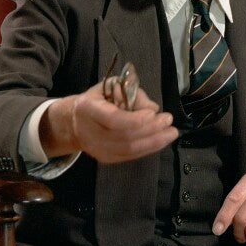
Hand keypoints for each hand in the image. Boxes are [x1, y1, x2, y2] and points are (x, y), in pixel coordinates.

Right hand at [39, 81, 177, 162]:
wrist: (75, 121)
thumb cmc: (97, 99)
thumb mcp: (111, 87)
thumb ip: (131, 94)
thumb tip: (153, 108)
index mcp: (88, 109)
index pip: (113, 119)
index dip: (135, 119)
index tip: (154, 114)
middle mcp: (89, 132)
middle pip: (124, 137)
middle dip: (151, 130)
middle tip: (168, 121)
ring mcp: (96, 149)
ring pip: (129, 150)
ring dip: (154, 142)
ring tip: (170, 133)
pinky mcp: (105, 158)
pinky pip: (130, 156)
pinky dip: (147, 148)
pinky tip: (160, 140)